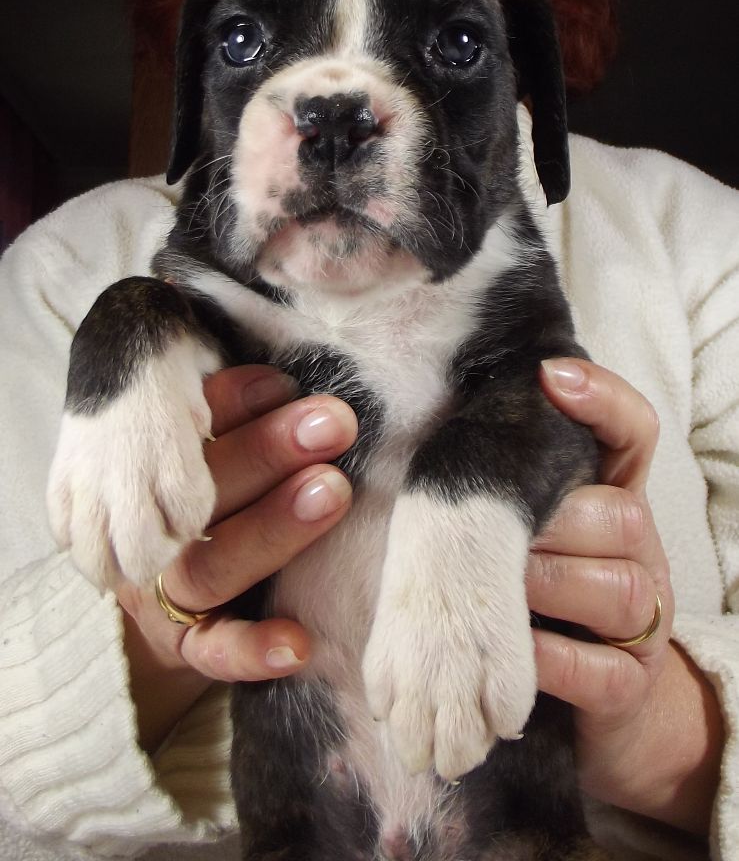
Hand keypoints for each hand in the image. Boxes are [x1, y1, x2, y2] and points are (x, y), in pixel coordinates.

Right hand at [116, 364, 357, 751]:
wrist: (165, 602)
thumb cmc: (222, 494)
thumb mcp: (224, 446)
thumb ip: (246, 411)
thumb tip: (300, 369)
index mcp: (158, 467)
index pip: (186, 427)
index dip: (234, 402)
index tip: (286, 381)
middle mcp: (158, 526)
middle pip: (203, 489)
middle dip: (268, 452)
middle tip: (332, 422)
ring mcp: (167, 591)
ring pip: (212, 565)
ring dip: (273, 529)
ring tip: (331, 493)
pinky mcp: (187, 648)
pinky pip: (215, 653)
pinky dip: (255, 649)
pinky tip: (300, 642)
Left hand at [528, 359, 722, 835]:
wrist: (592, 697)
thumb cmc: (536, 592)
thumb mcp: (510, 528)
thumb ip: (490, 486)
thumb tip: (427, 431)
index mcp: (609, 494)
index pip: (631, 430)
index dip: (601, 400)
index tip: (549, 375)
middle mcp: (637, 545)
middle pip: (616, 513)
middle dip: (542, 527)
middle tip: (487, 543)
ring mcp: (642, 615)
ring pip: (614, 586)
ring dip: (541, 591)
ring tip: (492, 599)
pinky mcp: (630, 682)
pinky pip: (598, 668)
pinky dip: (543, 661)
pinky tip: (508, 654)